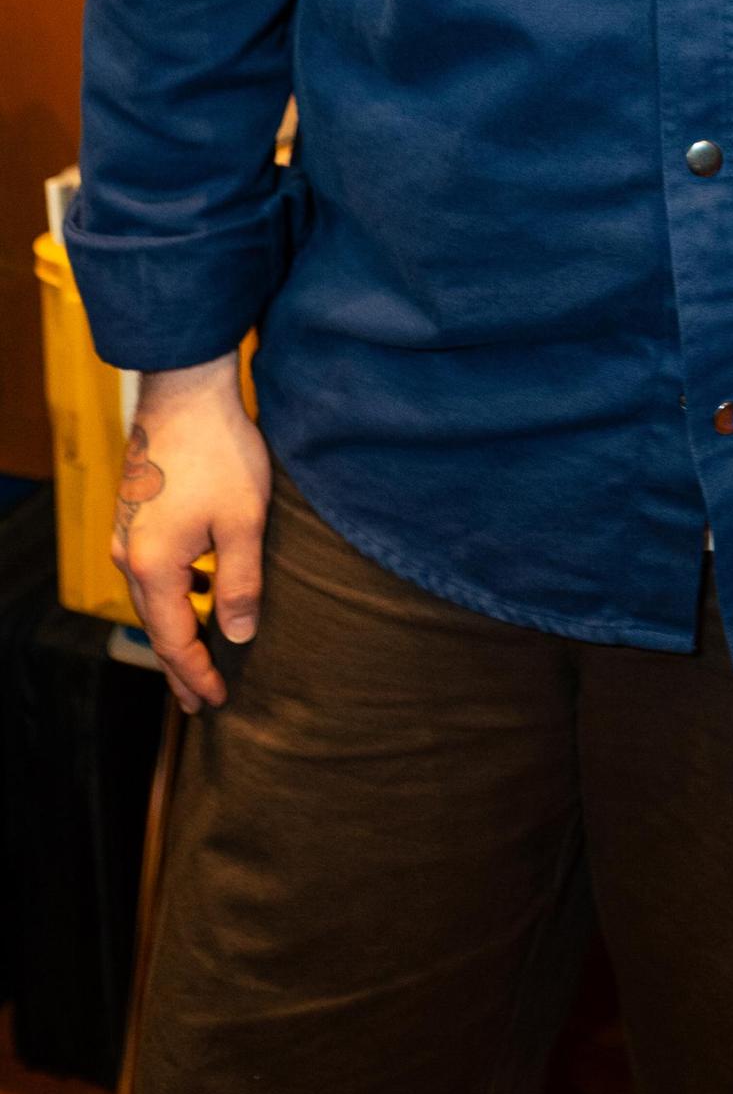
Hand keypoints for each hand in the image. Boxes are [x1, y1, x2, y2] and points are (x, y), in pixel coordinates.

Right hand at [110, 357, 270, 713]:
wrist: (186, 392)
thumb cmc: (219, 453)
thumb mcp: (243, 523)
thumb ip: (240, 583)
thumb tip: (236, 635)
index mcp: (155, 566)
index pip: (175, 641)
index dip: (196, 675)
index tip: (217, 701)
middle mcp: (130, 556)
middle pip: (156, 626)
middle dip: (180, 665)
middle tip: (201, 702)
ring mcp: (128, 534)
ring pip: (152, 599)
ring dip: (176, 630)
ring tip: (201, 656)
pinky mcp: (136, 515)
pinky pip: (152, 572)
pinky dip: (174, 595)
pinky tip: (200, 591)